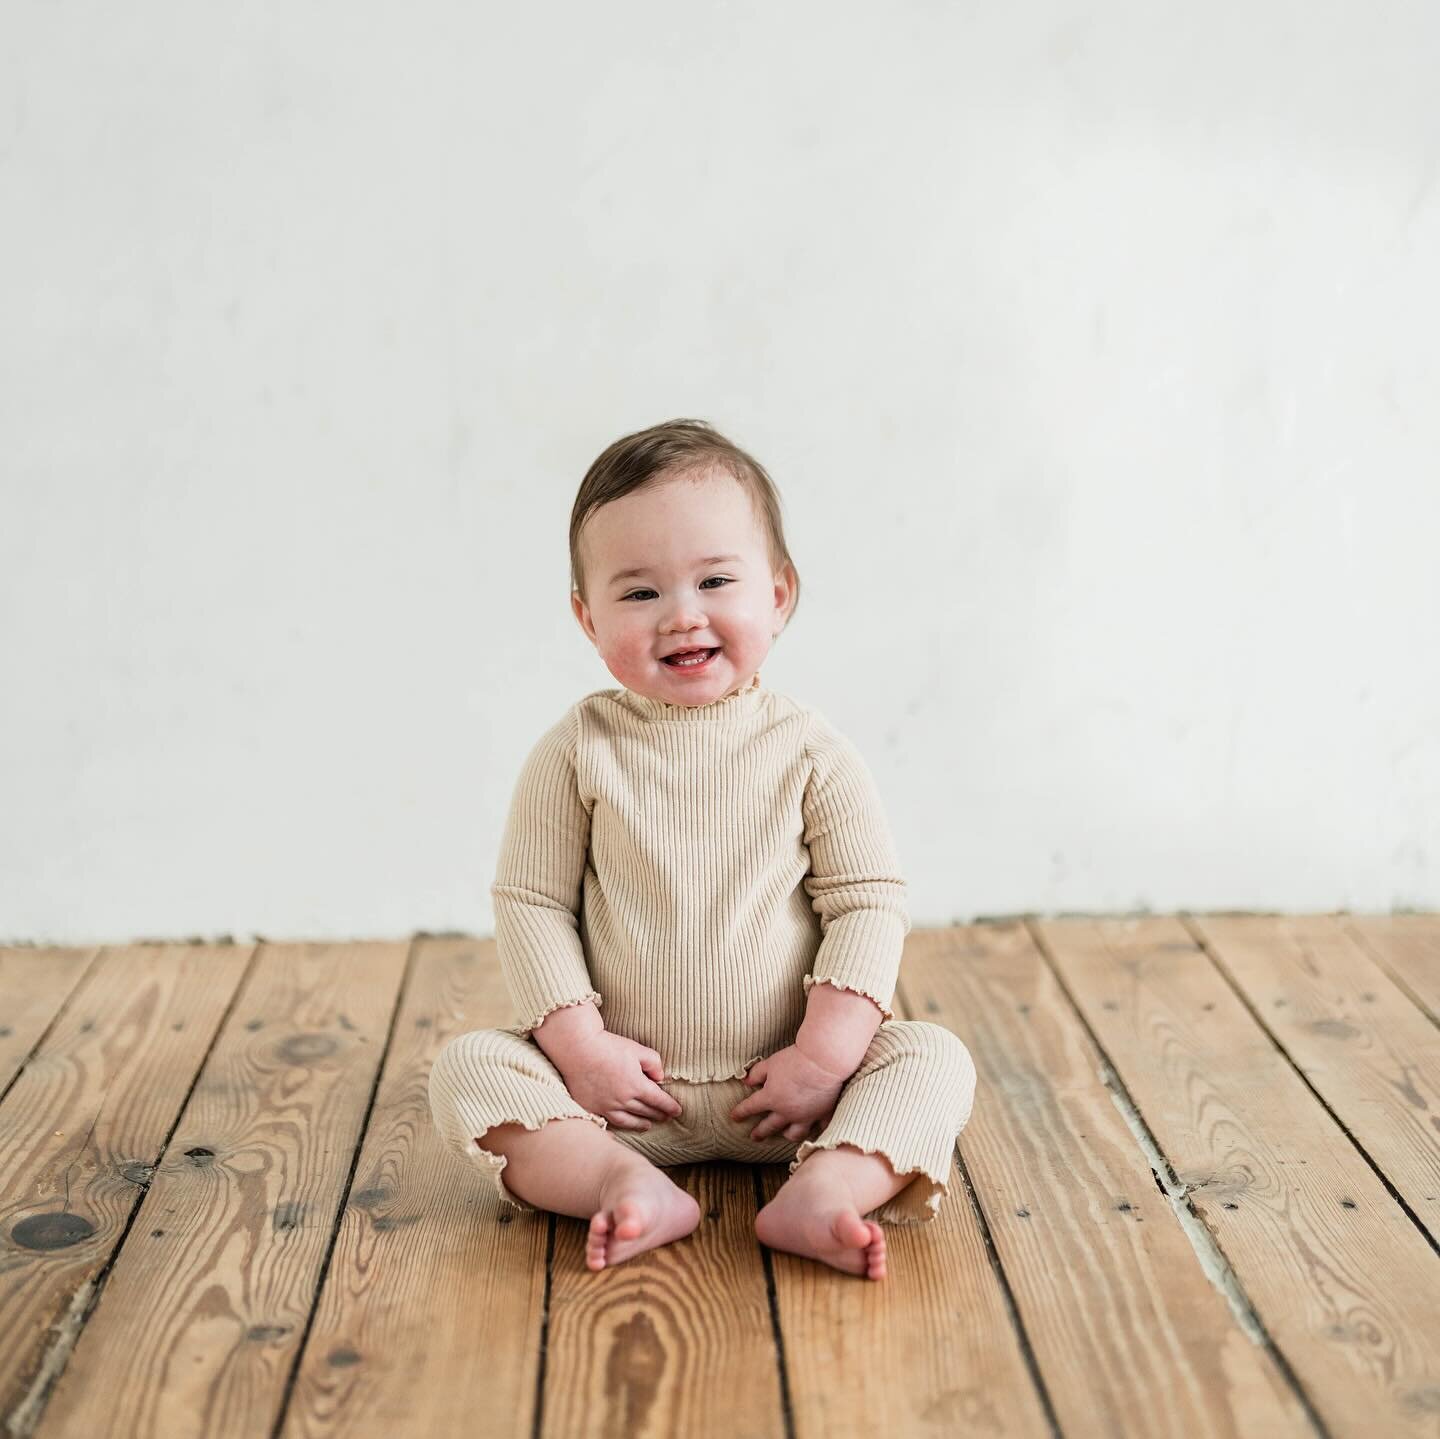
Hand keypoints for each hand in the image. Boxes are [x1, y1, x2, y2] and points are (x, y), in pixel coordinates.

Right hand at [552, 1030, 681, 1130]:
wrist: (578, 1048)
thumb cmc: (608, 1046)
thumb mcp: (637, 1049)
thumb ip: (653, 1063)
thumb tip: (660, 1077)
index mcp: (636, 1085)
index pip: (659, 1101)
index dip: (670, 1106)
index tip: (678, 1111)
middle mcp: (622, 1100)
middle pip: (645, 1111)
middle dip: (658, 1114)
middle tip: (666, 1117)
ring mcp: (606, 1106)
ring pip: (628, 1120)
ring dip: (641, 1123)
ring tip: (648, 1125)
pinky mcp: (591, 1107)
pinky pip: (610, 1121)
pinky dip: (621, 1124)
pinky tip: (624, 1122)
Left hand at [729, 1043, 848, 1141]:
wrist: (823, 1060)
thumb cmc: (795, 1058)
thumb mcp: (771, 1063)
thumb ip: (756, 1073)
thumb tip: (745, 1080)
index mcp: (771, 1098)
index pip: (750, 1107)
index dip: (740, 1112)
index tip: (734, 1117)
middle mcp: (787, 1111)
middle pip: (770, 1126)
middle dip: (760, 1132)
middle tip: (754, 1137)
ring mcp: (806, 1116)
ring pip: (794, 1134)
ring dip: (787, 1134)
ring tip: (784, 1134)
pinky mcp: (823, 1114)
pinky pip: (819, 1128)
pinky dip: (816, 1130)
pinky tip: (815, 1130)